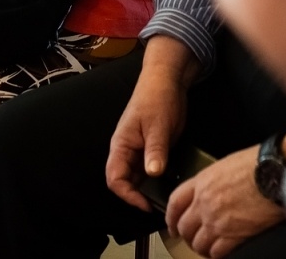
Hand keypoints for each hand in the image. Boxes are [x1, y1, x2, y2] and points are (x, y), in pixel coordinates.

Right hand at [107, 50, 191, 211]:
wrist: (167, 81)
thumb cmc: (157, 98)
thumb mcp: (158, 125)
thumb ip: (155, 150)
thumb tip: (152, 173)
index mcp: (121, 144)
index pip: (115, 178)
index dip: (128, 195)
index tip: (146, 204)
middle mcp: (127, 150)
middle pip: (125, 182)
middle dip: (138, 196)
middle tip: (159, 204)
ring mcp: (139, 150)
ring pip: (138, 178)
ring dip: (148, 189)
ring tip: (166, 196)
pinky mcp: (151, 149)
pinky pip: (149, 170)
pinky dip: (157, 180)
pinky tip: (170, 183)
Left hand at [165, 146, 284, 258]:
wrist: (276, 172)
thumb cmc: (258, 164)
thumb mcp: (226, 164)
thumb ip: (213, 181)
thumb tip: (211, 192)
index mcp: (202, 182)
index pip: (174, 203)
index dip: (170, 217)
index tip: (172, 224)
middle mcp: (205, 202)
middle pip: (184, 226)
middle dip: (186, 235)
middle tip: (192, 238)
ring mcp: (217, 220)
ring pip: (198, 243)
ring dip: (201, 247)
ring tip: (208, 247)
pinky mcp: (233, 235)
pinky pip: (216, 252)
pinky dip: (217, 254)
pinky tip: (222, 252)